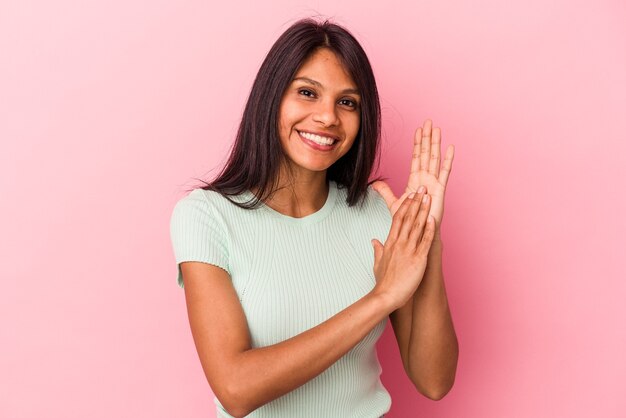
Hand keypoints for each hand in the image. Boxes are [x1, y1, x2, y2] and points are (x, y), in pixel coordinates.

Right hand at [370, 188, 436, 309]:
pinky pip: (425, 241)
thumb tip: (374, 241)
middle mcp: (399, 243)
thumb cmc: (383, 282)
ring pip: (417, 225)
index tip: (410, 196)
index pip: (397, 218)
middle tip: (422, 188)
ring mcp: (408, 250)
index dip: (405, 205)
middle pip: (408, 217)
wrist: (386, 295)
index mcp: (389, 243)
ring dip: (423, 210)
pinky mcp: (418, 259)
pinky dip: (429, 229)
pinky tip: (433, 218)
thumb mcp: (377, 263)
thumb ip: (377, 250)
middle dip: (416, 201)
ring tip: (428, 197)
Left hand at [373, 119, 453, 236]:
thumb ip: (385, 192)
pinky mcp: (440, 190)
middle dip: (427, 137)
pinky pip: (444, 172)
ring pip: (435, 158)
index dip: (417, 143)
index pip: (416, 157)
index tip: (417, 130)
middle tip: (428, 122)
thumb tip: (374, 183)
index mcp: (416, 180)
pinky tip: (451, 147)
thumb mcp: (395, 204)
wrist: (419, 233)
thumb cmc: (410, 220)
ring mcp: (434, 182)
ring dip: (436, 143)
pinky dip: (448, 160)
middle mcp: (426, 178)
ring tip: (437, 129)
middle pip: (426, 153)